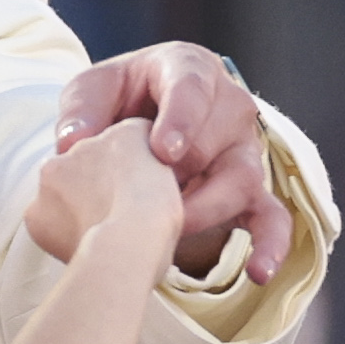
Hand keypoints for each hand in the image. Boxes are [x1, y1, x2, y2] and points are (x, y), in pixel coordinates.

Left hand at [54, 42, 287, 283]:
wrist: (138, 119)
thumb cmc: (119, 98)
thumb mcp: (92, 91)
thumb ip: (82, 110)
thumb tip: (72, 144)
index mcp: (190, 70)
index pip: (194, 89)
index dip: (182, 119)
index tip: (164, 152)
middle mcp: (228, 106)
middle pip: (215, 142)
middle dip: (175, 174)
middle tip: (138, 195)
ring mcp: (241, 150)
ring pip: (241, 181)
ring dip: (203, 211)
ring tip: (166, 232)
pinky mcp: (247, 189)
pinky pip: (271, 216)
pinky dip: (268, 245)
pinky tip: (258, 273)